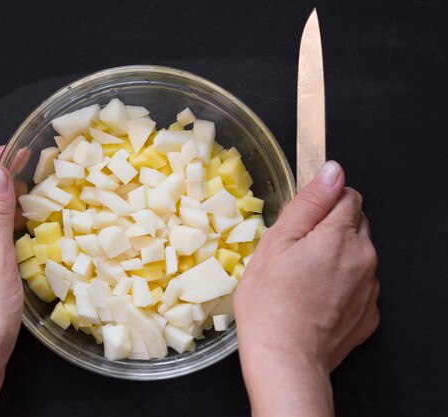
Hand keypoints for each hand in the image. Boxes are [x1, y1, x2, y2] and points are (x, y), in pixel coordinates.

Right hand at [234, 161, 378, 416]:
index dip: (323, 201)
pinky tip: (316, 299)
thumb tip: (333, 171)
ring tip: (303, 278)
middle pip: (356, 224)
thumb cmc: (270, 301)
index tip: (302, 219)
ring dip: (338, 256)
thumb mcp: (277, 242)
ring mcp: (370, 289)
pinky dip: (343, 285)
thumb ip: (309, 202)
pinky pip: (360, 285)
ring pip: (358, 255)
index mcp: (340, 235)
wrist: (284, 359)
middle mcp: (365, 258)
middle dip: (331, 228)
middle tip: (296, 251)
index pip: (347, 195)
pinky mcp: (369, 314)